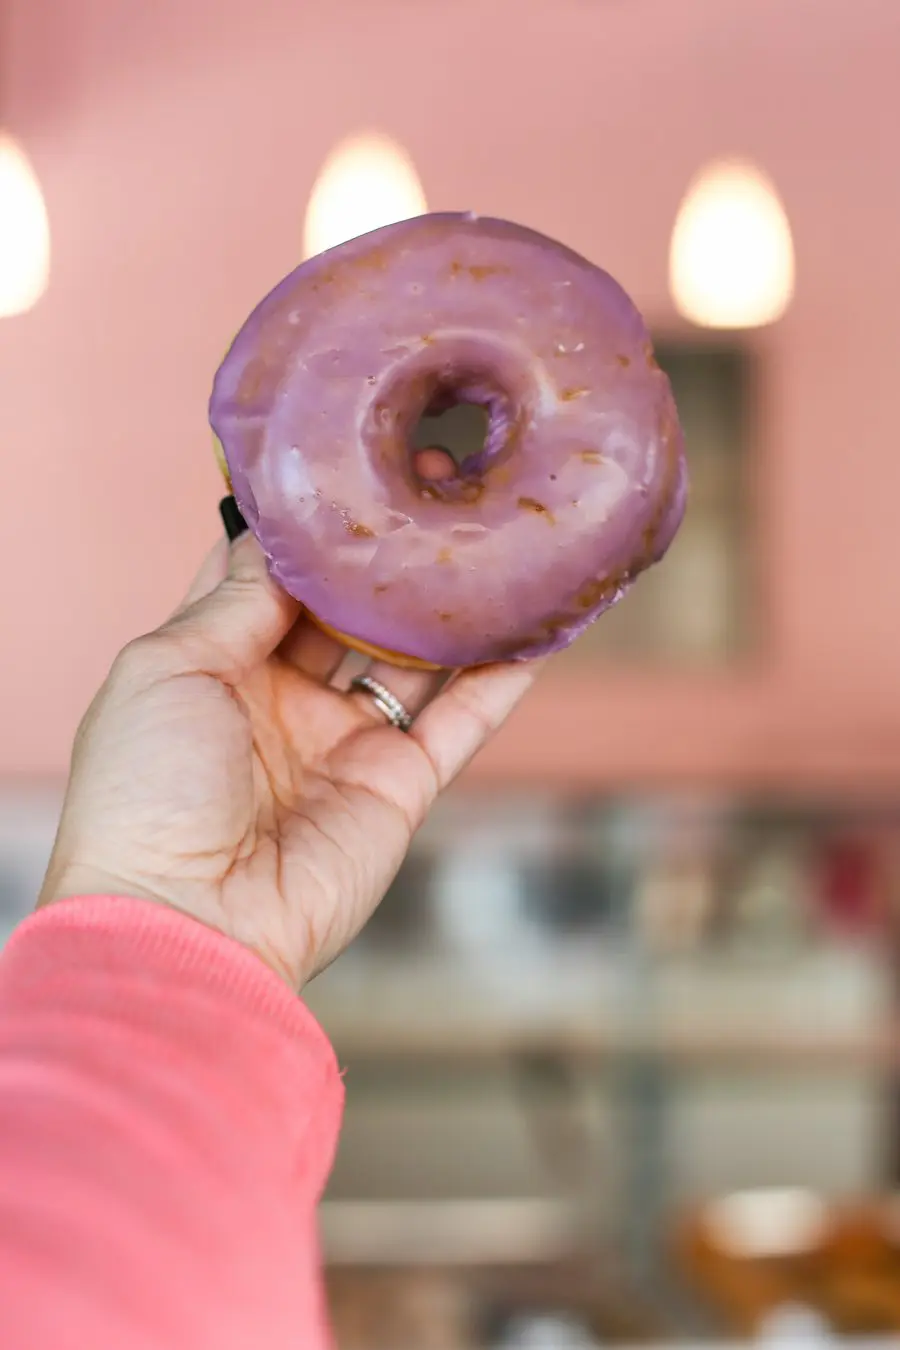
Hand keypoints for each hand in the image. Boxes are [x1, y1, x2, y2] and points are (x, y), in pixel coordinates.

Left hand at [40, 520, 540, 988]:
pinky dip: (500, 678)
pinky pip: (460, 722)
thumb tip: (285, 542)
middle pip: (344, 611)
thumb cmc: (151, 788)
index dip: (300, 529)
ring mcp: (343, 743)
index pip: (262, 581)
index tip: (342, 464)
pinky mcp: (398, 786)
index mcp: (214, 668)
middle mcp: (281, 700)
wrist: (189, 921)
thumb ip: (237, 601)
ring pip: (410, 658)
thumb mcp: (169, 668)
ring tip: (485, 533)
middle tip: (429, 482)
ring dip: (446, 603)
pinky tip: (536, 625)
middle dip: (382, 552)